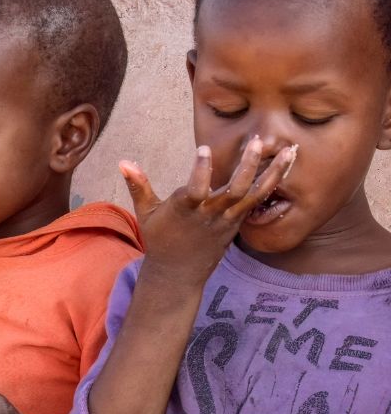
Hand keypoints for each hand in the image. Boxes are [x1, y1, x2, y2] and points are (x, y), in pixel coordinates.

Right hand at [120, 137, 296, 285]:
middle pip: (234, 190)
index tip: (204, 148)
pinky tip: (286, 165)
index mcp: (185, 210)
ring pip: (254, 194)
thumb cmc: (160, 239)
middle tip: (258, 141)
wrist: (178, 272)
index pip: (194, 190)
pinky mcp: (237, 222)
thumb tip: (123, 161)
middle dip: (247, 166)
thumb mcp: (146, 213)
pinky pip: (259, 200)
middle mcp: (209, 214)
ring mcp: (227, 219)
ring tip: (289, 150)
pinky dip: (274, 182)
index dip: (199, 171)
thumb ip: (138, 185)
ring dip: (272, 172)